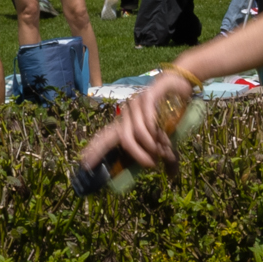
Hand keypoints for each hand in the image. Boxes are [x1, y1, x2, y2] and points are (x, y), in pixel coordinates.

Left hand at [79, 65, 195, 178]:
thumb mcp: (166, 137)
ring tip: (162, 152)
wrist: (178, 85)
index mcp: (124, 124)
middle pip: (119, 137)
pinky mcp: (147, 97)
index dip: (94, 150)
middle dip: (136, 153)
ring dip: (151, 145)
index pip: (104, 138)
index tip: (84, 163)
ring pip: (136, 132)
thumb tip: (172, 176)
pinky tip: (163, 136)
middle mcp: (125, 115)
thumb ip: (166, 154)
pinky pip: (148, 120)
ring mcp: (135, 105)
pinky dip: (155, 131)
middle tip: (149, 164)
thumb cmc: (169, 113)